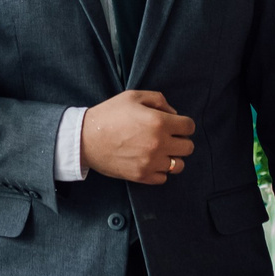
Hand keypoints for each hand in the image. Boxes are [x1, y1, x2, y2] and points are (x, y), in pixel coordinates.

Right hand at [79, 90, 195, 183]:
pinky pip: (164, 178)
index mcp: (159, 122)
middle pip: (188, 147)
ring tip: (160, 151)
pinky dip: (160, 171)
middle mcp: (159, 144)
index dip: (184, 124)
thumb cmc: (109, 115)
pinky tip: (150, 161)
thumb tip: (174, 113)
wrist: (85, 139)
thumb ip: (158, 100)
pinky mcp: (141, 176)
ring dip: (173, 157)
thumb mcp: (133, 97)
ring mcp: (151, 162)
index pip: (189, 127)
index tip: (175, 125)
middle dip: (181, 140)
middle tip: (168, 137)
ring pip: (179, 165)